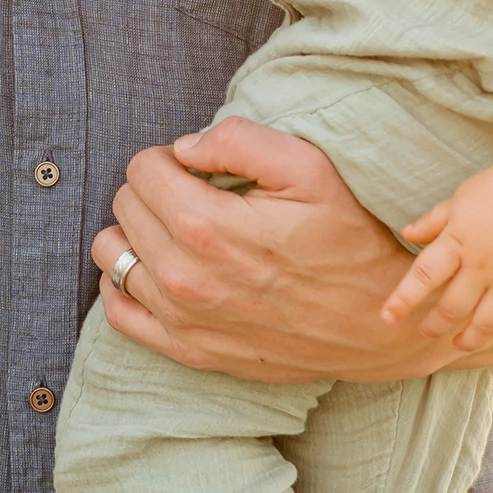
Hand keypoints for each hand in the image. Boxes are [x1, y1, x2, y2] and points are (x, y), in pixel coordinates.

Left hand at [91, 118, 453, 383]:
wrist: (379, 323)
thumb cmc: (348, 239)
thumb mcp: (308, 168)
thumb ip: (237, 141)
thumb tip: (184, 148)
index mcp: (206, 226)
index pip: (141, 169)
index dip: (171, 158)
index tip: (201, 170)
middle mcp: (183, 277)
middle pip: (125, 206)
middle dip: (155, 190)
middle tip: (198, 196)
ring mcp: (182, 319)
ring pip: (113, 255)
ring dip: (137, 233)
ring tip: (178, 230)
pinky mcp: (188, 350)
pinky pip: (119, 311)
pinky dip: (129, 283)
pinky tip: (162, 268)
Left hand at [388, 164, 492, 351]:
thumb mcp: (460, 199)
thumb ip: (434, 221)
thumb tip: (407, 234)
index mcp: (458, 242)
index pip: (424, 276)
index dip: (403, 299)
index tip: (388, 318)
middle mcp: (482, 266)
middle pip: (452, 308)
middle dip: (434, 326)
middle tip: (425, 331)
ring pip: (486, 323)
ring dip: (469, 339)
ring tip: (459, 343)